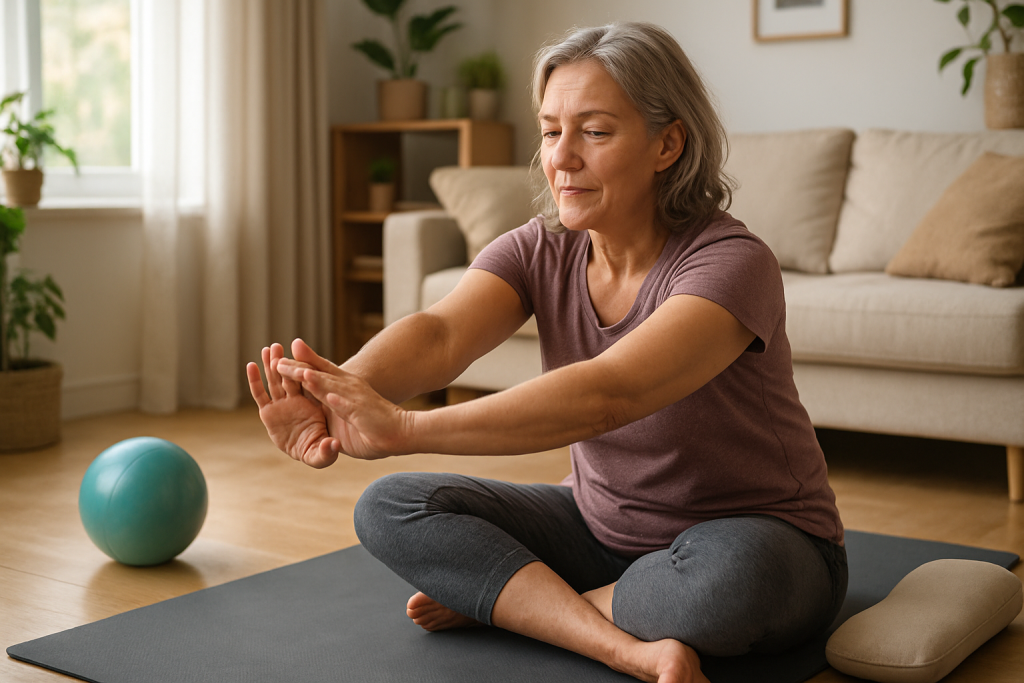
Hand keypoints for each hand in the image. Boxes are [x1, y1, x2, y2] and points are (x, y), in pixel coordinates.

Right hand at [246, 343, 339, 467]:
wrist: (311, 453)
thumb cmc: (322, 449)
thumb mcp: (325, 452)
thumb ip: (327, 450)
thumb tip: (333, 447)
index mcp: (314, 404)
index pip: (310, 386)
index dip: (306, 373)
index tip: (302, 361)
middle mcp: (298, 401)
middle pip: (291, 378)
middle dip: (285, 363)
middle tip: (279, 346)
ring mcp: (283, 406)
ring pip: (276, 381)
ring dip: (272, 365)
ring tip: (268, 349)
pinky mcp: (268, 414)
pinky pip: (260, 395)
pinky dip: (255, 381)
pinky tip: (251, 366)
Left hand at [277, 348, 410, 460]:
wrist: (402, 433)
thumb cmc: (376, 426)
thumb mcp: (348, 412)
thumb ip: (333, 407)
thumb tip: (320, 404)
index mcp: (344, 388)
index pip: (320, 372)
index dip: (302, 364)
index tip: (282, 358)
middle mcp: (348, 387)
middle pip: (318, 373)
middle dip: (297, 366)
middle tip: (276, 359)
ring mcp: (354, 397)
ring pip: (327, 383)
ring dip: (308, 376)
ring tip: (289, 368)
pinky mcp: (360, 410)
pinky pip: (342, 402)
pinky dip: (330, 396)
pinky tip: (317, 389)